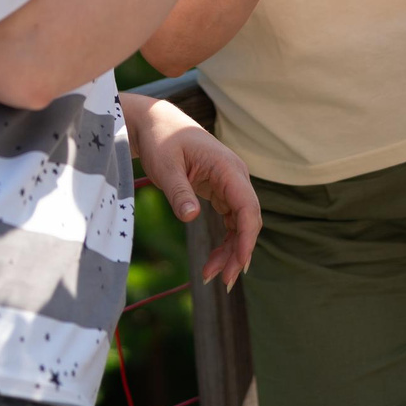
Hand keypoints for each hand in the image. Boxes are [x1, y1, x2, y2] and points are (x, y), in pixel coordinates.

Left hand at [122, 93, 259, 287]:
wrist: (156, 123)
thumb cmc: (161, 139)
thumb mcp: (166, 166)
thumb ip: (179, 192)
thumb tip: (191, 217)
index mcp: (229, 168)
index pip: (248, 208)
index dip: (247, 239)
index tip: (238, 265)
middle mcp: (236, 176)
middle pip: (249, 220)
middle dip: (239, 252)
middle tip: (222, 282)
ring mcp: (231, 184)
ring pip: (241, 224)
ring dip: (231, 251)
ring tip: (212, 277)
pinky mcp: (222, 191)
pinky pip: (231, 221)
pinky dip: (225, 242)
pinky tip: (215, 261)